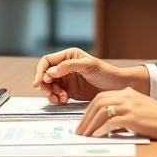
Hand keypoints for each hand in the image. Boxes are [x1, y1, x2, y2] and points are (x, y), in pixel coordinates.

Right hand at [32, 47, 148, 103]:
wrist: (117, 87)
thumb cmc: (106, 72)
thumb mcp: (88, 65)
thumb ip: (68, 67)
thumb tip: (49, 72)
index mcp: (68, 56)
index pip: (46, 61)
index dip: (40, 71)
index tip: (39, 82)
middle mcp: (64, 66)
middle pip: (44, 75)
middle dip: (46, 85)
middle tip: (53, 94)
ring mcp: (65, 79)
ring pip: (48, 86)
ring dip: (51, 93)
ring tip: (61, 98)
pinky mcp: (68, 90)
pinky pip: (55, 94)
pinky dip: (56, 98)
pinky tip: (64, 100)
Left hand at [75, 87, 156, 140]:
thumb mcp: (138, 111)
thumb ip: (123, 114)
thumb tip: (106, 126)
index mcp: (127, 93)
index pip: (101, 98)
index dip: (89, 111)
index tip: (84, 122)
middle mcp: (126, 96)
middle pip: (98, 104)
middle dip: (86, 118)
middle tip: (79, 131)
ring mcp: (129, 106)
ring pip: (102, 112)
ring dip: (90, 125)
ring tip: (84, 136)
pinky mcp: (133, 117)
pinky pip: (111, 122)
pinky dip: (101, 130)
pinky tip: (96, 136)